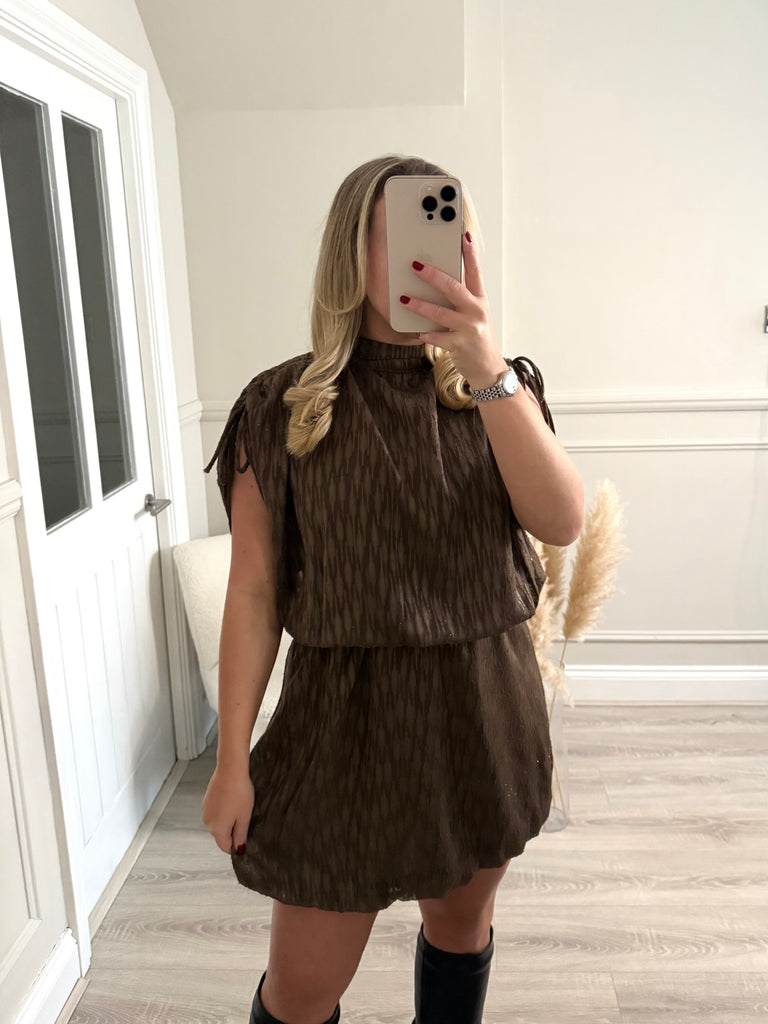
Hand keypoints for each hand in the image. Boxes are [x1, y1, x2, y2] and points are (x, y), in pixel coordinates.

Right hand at [201, 764, 255, 856]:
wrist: (230, 769)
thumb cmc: (239, 791)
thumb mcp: (244, 816)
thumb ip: (241, 835)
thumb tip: (239, 849)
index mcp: (217, 829)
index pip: (225, 847)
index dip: (236, 845)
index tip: (245, 837)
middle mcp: (207, 822)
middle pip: (221, 835)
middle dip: (232, 831)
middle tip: (245, 817)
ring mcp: (205, 811)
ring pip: (218, 823)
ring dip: (228, 820)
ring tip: (239, 806)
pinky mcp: (206, 801)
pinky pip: (215, 812)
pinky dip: (223, 810)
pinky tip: (232, 800)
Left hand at [399, 232, 507, 388]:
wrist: (487, 367)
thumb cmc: (475, 336)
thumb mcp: (473, 313)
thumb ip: (460, 297)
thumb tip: (436, 279)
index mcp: (479, 299)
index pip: (475, 271)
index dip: (470, 252)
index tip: (463, 234)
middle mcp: (476, 311)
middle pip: (453, 288)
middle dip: (433, 275)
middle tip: (415, 265)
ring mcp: (469, 328)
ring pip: (441, 313)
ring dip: (420, 305)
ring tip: (403, 298)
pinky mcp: (460, 345)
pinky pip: (437, 337)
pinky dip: (425, 334)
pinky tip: (415, 330)